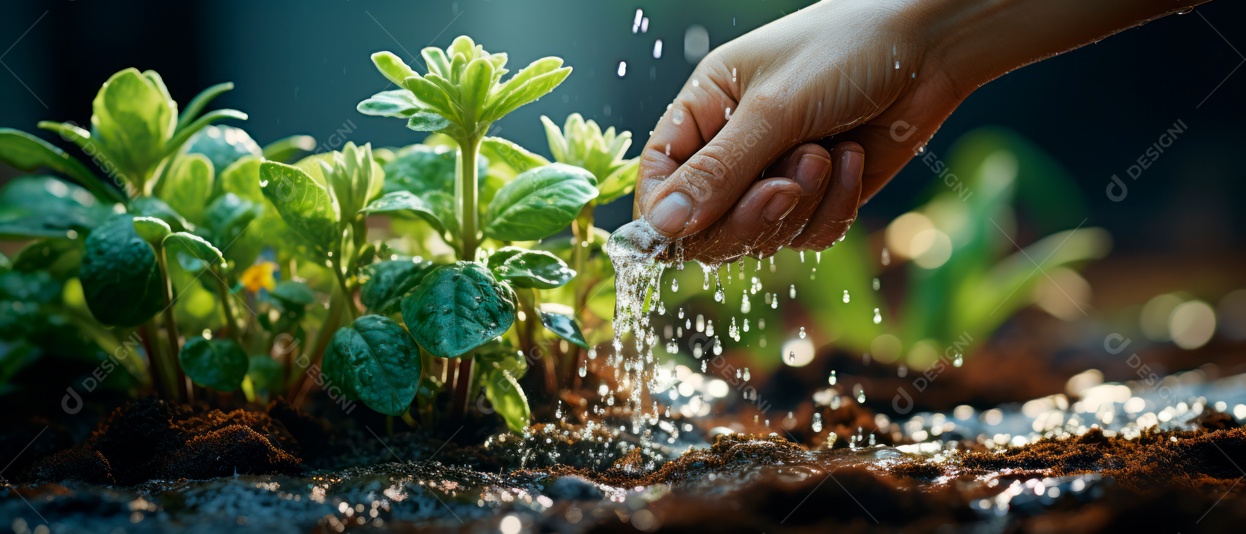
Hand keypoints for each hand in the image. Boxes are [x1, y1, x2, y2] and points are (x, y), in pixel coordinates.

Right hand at [636, 0, 965, 262]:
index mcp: (704, 112)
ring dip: (801, 203)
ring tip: (826, 153)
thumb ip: (718, 172)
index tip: (693, 226)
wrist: (931, 47)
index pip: (658, 181)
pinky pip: (808, 236)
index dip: (668, 216)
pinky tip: (849, 158)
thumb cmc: (845, 51)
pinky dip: (834, 207)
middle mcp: (733, 148)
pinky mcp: (820, 198)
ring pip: (761, 236)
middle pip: (706, 226)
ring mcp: (776, 177)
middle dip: (750, 215)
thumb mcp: (773, 109)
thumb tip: (662, 228)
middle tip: (786, 187)